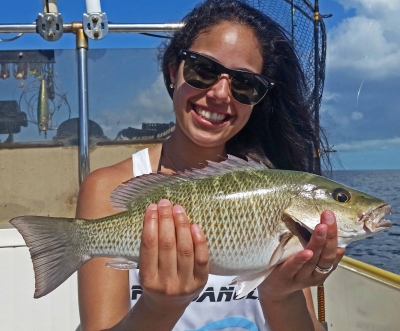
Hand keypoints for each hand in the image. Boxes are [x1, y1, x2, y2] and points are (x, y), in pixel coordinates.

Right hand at [138, 199, 208, 313]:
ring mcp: (185, 284)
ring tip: (178, 209)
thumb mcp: (145, 269)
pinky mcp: (201, 283)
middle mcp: (166, 284)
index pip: (149, 247)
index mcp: (148, 280)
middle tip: (165, 203)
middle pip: (167, 246)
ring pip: (185, 250)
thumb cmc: (155, 281)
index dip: (150, 224)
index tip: (152, 208)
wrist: (167, 306)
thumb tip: (154, 214)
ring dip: (181, 226)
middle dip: (166, 220)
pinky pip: (202, 259)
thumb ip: (149, 248)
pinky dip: (199, 241)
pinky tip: (195, 226)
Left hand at [258, 210, 345, 299]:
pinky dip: (301, 260)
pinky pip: (293, 267)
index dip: (334, 236)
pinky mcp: (284, 276)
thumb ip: (319, 250)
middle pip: (325, 256)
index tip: (332, 217)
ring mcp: (300, 277)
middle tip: (328, 217)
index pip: (333, 253)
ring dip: (317, 243)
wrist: (273, 290)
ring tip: (321, 228)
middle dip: (329, 236)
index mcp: (322, 270)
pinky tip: (307, 252)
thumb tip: (333, 233)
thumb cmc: (292, 268)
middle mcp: (314, 275)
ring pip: (312, 261)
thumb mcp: (308, 261)